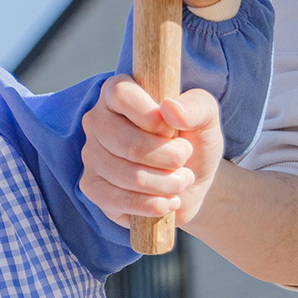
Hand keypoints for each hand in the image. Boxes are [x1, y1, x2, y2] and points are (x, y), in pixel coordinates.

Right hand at [81, 77, 224, 229]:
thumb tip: (170, 108)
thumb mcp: (206, 118)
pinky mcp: (92, 188)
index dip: (151, 116)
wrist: (189, 182)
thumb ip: (197, 106)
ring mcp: (91, 155)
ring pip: (129, 176)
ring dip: (168, 183)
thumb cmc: (191, 142)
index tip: (171, 130)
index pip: (121, 94)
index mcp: (117, 93)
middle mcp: (97, 121)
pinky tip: (168, 200)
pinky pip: (120, 200)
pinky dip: (154, 204)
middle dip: (170, 157)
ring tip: (181, 180)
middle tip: (184, 159)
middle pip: (128, 143)